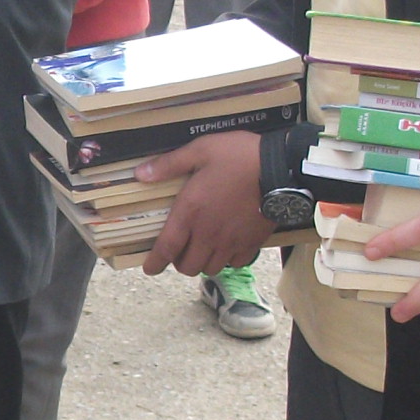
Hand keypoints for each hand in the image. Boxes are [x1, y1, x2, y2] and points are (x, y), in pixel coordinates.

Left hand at [141, 130, 277, 276]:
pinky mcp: (251, 243)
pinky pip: (234, 264)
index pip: (166, 248)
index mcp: (190, 212)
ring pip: (210, 269)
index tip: (150, 268)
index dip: (155, 263)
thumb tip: (140, 174)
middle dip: (180, 262)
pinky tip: (227, 246)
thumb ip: (169, 165)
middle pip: (188, 267)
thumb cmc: (238, 156)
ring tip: (204, 247)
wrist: (279, 167)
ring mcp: (231, 242)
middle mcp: (208, 233)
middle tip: (182, 249)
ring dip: (203, 262)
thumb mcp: (200, 150)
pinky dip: (227, 260)